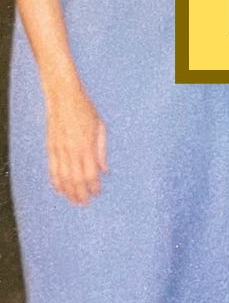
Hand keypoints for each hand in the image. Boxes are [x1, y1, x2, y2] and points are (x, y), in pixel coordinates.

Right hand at [44, 83, 106, 205]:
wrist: (64, 98)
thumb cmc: (85, 110)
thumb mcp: (100, 127)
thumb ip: (102, 150)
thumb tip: (105, 169)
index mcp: (87, 145)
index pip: (90, 173)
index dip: (93, 186)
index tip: (97, 193)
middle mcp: (72, 150)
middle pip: (76, 180)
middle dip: (81, 194)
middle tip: (85, 203)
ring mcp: (59, 150)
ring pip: (63, 178)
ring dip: (68, 191)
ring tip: (74, 201)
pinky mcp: (50, 148)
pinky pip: (52, 169)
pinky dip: (56, 181)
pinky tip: (60, 189)